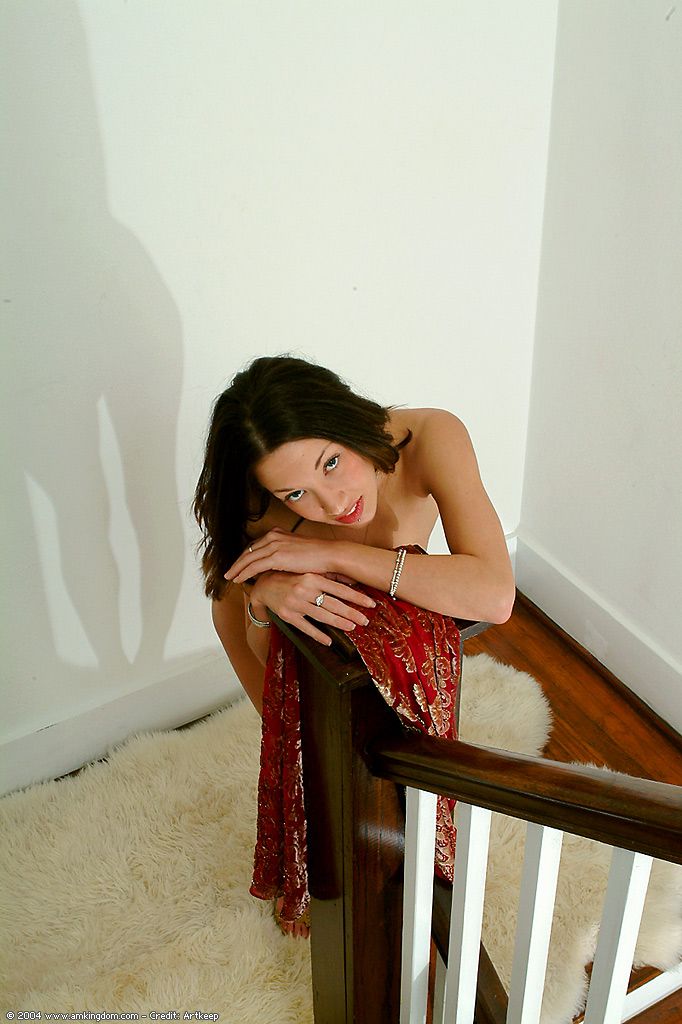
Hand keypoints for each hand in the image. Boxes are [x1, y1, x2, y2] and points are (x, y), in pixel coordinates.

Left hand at [226, 529, 340, 583]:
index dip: (245, 556)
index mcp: (277, 533)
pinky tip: (238, 579)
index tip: (239, 564)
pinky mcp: (275, 556)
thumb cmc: (317, 556)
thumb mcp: (296, 551)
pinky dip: (243, 573)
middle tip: (229, 571)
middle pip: (248, 550)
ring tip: (230, 577)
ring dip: (237, 569)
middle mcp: (273, 536)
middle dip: (237, 562)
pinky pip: (253, 566)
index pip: (255, 545)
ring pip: (248, 558)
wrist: (328, 555)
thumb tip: (277, 565)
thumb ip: (284, 554)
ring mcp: (273, 545)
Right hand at [250, 571, 375, 646]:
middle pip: (333, 604)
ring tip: (352, 627)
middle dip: (351, 613)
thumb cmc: (290, 578)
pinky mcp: (287, 615)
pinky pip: (305, 627)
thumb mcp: (309, 574)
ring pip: (322, 616)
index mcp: (313, 578)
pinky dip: (318, 635)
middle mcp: (305, 590)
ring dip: (339, 623)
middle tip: (365, 620)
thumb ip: (329, 577)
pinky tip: (329, 641)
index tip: (371, 603)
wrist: (264, 586)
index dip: (356, 597)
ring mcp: (296, 603)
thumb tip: (353, 580)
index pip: (339, 589)